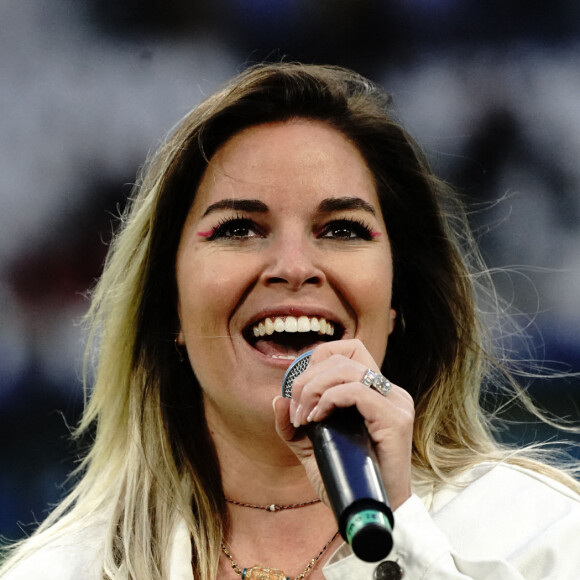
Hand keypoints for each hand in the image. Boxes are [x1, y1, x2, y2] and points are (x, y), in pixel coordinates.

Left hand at [273, 339, 414, 510]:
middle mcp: (389, 391)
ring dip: (314, 389)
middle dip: (307, 379)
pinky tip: (318, 418)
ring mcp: (396, 403)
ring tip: (304, 418)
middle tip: (297, 412)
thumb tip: (277, 399)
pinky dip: (330, 399)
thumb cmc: (345, 479)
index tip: (299, 391)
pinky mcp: (396, 419)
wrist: (370, 512)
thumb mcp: (310, 447)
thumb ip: (293, 424)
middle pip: (342, 357)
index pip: (349, 349)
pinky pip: (357, 391)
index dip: (318, 359)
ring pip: (347, 369)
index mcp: (375, 391)